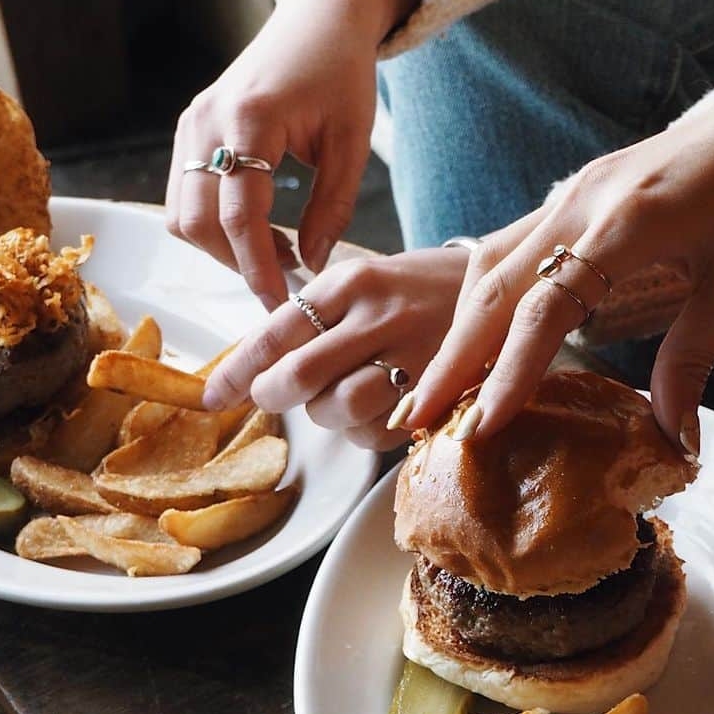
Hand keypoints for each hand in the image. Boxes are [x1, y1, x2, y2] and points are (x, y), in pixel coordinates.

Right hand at [165, 0, 419, 309]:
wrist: (318, 18)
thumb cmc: (342, 74)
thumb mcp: (352, 144)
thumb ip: (332, 208)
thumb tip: (311, 266)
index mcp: (250, 119)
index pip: (238, 216)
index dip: (257, 269)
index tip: (280, 304)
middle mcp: (206, 120)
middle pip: (197, 222)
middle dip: (236, 263)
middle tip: (285, 279)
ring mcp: (190, 122)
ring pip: (181, 214)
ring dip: (222, 247)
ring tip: (277, 251)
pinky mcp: (189, 127)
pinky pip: (184, 194)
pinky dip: (214, 224)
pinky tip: (259, 227)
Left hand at [202, 246, 468, 449]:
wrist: (500, 288)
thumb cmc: (415, 290)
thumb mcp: (363, 282)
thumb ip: (312, 317)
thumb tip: (251, 366)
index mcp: (352, 281)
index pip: (276, 330)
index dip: (237, 370)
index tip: (213, 396)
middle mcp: (380, 315)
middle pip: (300, 375)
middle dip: (273, 395)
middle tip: (271, 396)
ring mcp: (414, 355)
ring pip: (338, 409)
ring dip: (323, 414)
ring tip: (334, 396)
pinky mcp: (440, 392)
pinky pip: (378, 432)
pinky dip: (362, 432)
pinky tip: (374, 408)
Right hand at [401, 29, 713, 452]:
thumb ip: (691, 359)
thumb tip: (671, 437)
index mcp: (629, 222)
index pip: (547, 309)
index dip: (510, 373)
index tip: (482, 428)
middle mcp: (584, 200)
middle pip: (494, 287)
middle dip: (453, 357)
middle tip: (417, 419)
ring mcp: (574, 190)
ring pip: (490, 262)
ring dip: (459, 327)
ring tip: (435, 386)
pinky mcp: (578, 189)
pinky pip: (512, 244)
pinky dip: (486, 295)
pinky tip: (475, 333)